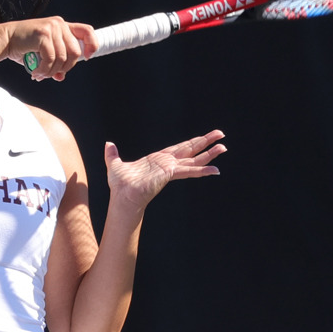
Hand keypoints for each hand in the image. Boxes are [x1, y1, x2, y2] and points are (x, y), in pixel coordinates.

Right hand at [2, 17, 94, 80]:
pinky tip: (36, 73)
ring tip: (41, 75)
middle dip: (65, 67)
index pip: (87, 31)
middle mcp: (59, 24)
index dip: (91, 44)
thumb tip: (62, 76)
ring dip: (52, 71)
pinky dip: (44, 70)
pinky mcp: (43, 34)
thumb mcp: (43, 54)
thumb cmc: (24, 47)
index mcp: (63, 26)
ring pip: (62, 58)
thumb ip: (55, 63)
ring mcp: (52, 28)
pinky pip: (51, 59)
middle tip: (52, 74)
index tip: (88, 57)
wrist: (5, 40)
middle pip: (75, 51)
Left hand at [104, 130, 225, 210]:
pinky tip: (215, 170)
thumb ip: (113, 154)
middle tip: (221, 135)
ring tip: (224, 147)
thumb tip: (108, 145)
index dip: (192, 142)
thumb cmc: (120, 185)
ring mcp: (170, 169)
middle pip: (191, 150)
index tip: (204, 138)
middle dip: (206, 142)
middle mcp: (167, 163)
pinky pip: (189, 170)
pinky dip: (202, 170)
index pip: (179, 148)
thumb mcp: (115, 164)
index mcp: (158, 159)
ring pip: (194, 159)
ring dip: (210, 153)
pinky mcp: (170, 173)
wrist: (122, 196)